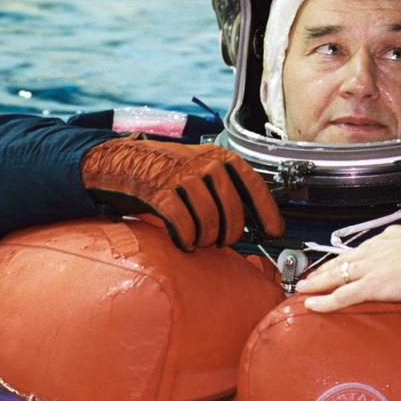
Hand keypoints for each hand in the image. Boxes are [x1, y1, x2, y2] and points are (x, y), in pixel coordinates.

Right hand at [80, 137, 284, 250]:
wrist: (125, 162)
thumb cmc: (168, 171)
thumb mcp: (202, 169)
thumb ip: (227, 188)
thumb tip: (257, 220)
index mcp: (219, 157)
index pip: (253, 184)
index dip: (267, 211)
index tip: (274, 232)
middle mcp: (204, 164)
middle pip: (232, 210)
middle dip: (230, 233)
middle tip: (222, 242)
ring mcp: (181, 178)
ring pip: (209, 220)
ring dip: (207, 238)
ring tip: (201, 241)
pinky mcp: (159, 193)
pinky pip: (182, 224)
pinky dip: (186, 238)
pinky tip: (185, 243)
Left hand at [295, 224, 400, 311]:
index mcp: (384, 241)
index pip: (355, 251)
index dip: (341, 259)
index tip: (333, 264)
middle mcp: (372, 252)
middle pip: (339, 262)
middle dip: (321, 271)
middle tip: (307, 278)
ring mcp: (369, 269)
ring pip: (334, 277)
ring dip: (316, 284)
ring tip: (302, 290)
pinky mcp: (371, 286)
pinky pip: (341, 296)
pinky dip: (324, 301)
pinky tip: (311, 305)